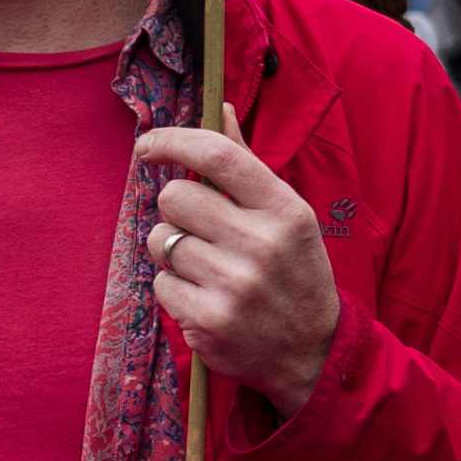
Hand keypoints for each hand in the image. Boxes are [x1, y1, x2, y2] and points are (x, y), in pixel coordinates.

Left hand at [136, 126, 339, 415]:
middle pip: (175, 197)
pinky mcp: (207, 321)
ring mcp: (233, 285)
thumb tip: (219, 107)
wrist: (312, 353)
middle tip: (200, 230)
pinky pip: (159, 283)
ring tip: (206, 268)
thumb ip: (248, 164)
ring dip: (172, 251)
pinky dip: (174, 288)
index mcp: (285, 210)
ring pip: (160, 241)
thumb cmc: (295, 272)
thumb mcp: (288, 216)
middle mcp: (260, 244)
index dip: (172, 141)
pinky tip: (205, 297)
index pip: (217, 155)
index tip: (148, 146)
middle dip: (177, 210)